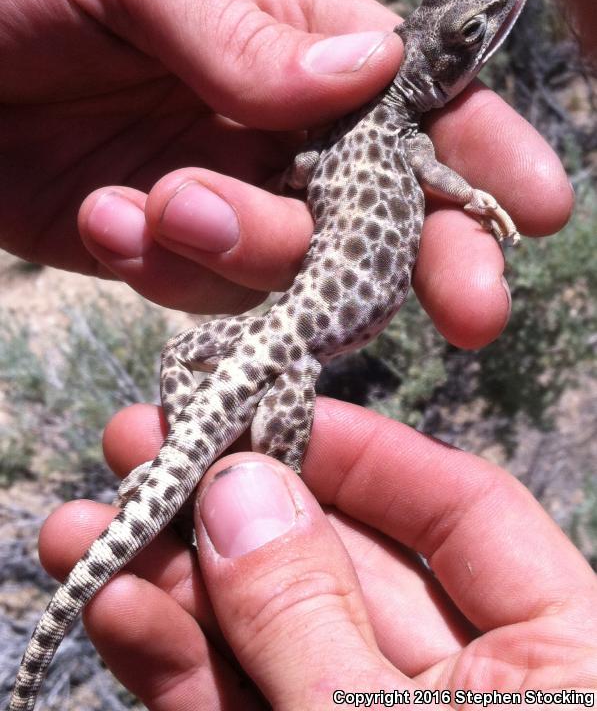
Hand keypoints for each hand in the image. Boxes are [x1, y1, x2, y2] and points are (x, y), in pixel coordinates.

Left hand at [1, 0, 570, 345]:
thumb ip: (245, 29)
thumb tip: (377, 72)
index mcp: (287, 32)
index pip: (411, 96)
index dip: (479, 151)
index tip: (535, 208)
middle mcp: (270, 122)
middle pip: (378, 208)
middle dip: (424, 256)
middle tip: (468, 306)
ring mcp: (220, 193)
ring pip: (292, 264)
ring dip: (246, 249)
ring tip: (162, 200)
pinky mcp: (160, 249)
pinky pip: (202, 288)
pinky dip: (164, 266)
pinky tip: (108, 216)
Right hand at [40, 400, 596, 708]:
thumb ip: (317, 619)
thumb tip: (243, 490)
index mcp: (565, 656)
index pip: (460, 511)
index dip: (362, 449)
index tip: (270, 403)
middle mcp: (478, 687)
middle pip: (347, 566)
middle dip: (240, 509)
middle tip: (147, 445)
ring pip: (280, 638)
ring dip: (181, 587)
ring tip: (94, 521)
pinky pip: (246, 710)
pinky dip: (181, 667)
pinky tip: (116, 604)